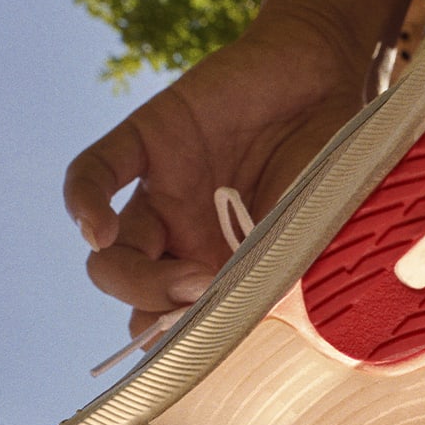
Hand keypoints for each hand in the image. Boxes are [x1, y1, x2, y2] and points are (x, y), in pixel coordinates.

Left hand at [64, 11, 367, 336]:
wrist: (328, 73)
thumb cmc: (340, 161)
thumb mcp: (323, 234)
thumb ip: (294, 283)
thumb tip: (280, 340)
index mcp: (222, 268)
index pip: (172, 326)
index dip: (178, 347)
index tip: (212, 351)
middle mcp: (182, 237)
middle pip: (135, 297)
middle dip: (160, 311)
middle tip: (208, 301)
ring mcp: (162, 190)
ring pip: (111, 254)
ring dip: (137, 279)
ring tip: (191, 280)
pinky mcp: (148, 137)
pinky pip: (94, 174)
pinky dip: (84, 204)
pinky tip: (95, 230)